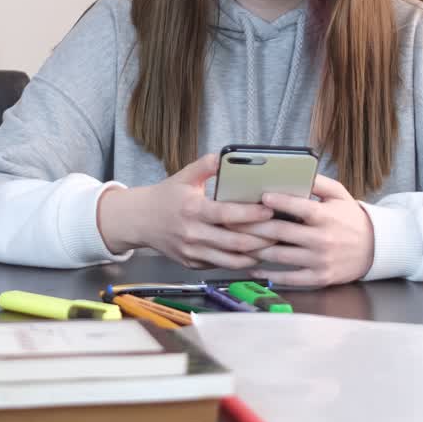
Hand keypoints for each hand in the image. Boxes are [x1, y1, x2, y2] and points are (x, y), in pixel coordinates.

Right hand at [98, 153, 275, 268]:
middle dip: (263, 238)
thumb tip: (229, 155)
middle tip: (282, 230)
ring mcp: (192, 253)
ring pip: (233, 260)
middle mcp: (193, 234)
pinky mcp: (193, 265)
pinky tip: (255, 254)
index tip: (271, 209)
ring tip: (274, 246)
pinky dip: (241, 262)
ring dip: (256, 255)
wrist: (140, 220)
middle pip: (236, 242)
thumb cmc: (166, 197)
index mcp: (192, 210)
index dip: (252, 214)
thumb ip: (207, 165)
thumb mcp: (184, 176)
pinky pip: (222, 266)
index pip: (228, 215)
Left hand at [229, 174, 374, 286]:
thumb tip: (295, 171)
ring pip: (280, 256)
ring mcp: (319, 260)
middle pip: (280, 232)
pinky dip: (270, 275)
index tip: (260, 197)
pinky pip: (289, 278)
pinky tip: (254, 268)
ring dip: (256, 250)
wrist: (375, 248)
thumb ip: (317, 182)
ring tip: (237, 242)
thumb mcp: (339, 194)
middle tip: (232, 221)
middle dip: (253, 226)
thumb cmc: (351, 218)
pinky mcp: (319, 277)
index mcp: (326, 216)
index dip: (279, 202)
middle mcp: (321, 239)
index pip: (299, 207)